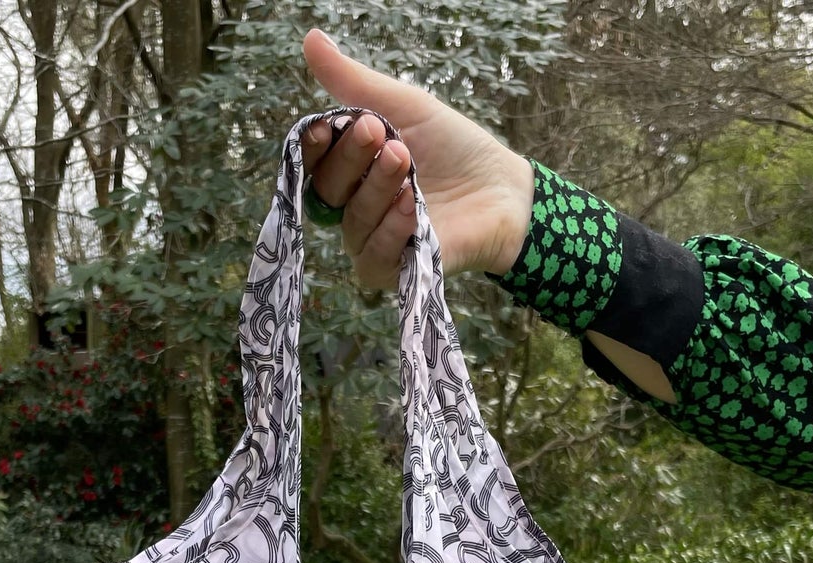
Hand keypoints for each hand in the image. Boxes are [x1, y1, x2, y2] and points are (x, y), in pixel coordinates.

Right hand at [299, 29, 532, 289]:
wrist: (502, 189)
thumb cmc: (454, 148)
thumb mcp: (404, 108)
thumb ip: (355, 83)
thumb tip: (310, 38)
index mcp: (351, 172)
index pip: (314, 165)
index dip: (313, 148)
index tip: (324, 127)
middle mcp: (354, 209)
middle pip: (329, 191)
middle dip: (352, 159)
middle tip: (381, 135)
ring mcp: (371, 243)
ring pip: (352, 222)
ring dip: (377, 189)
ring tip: (406, 161)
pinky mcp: (392, 272)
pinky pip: (373, 255)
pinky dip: (391, 229)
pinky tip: (410, 207)